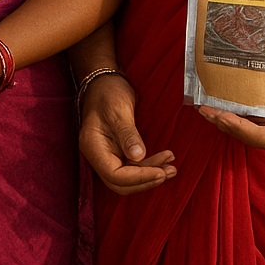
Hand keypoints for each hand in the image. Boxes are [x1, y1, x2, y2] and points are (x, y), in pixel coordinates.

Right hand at [79, 72, 174, 194]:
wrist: (105, 82)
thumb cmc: (109, 92)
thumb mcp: (119, 109)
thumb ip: (128, 134)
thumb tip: (138, 157)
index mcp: (93, 146)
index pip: (114, 175)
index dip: (138, 178)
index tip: (160, 171)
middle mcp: (97, 154)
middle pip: (120, 183)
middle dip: (146, 180)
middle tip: (168, 171)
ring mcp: (106, 154)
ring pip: (128, 178)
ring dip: (150, 175)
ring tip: (172, 167)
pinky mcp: (117, 152)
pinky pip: (132, 168)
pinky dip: (149, 167)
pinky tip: (164, 159)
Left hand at [196, 58, 264, 154]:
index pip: (256, 136)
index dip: (238, 128)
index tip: (222, 116)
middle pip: (243, 132)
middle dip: (223, 123)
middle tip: (204, 111)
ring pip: (241, 123)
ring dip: (221, 117)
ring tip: (203, 107)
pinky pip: (245, 111)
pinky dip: (230, 106)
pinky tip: (216, 97)